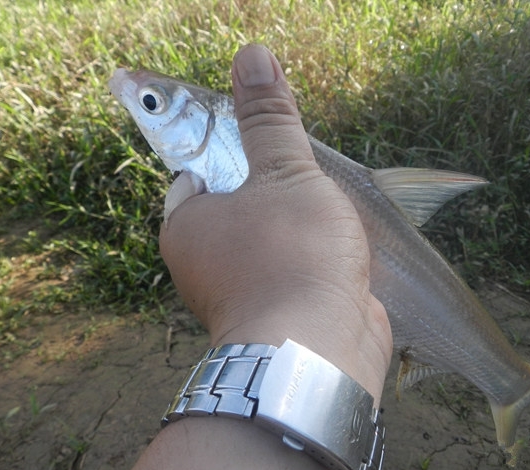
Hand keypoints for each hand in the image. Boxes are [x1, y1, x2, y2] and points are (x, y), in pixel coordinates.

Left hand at [159, 45, 391, 403]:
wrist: (318, 354)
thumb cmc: (291, 256)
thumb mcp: (285, 174)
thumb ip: (270, 120)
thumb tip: (253, 56)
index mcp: (189, 224)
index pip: (198, 171)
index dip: (234, 152)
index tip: (271, 146)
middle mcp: (207, 263)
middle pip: (239, 206)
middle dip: (277, 190)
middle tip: (310, 180)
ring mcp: (244, 294)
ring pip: (272, 241)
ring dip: (303, 227)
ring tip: (332, 215)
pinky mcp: (280, 316)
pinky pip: (295, 273)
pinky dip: (316, 260)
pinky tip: (341, 250)